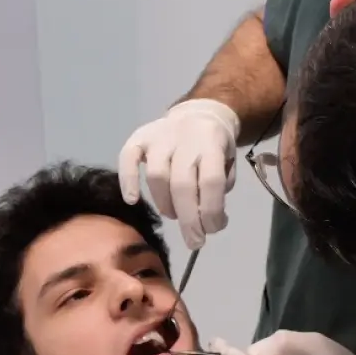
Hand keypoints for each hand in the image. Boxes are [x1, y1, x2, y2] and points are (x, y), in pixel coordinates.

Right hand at [117, 99, 240, 249]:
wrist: (200, 114)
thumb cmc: (213, 148)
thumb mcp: (228, 163)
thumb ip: (220, 188)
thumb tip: (208, 220)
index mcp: (212, 144)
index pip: (211, 182)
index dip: (211, 211)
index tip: (211, 230)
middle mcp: (185, 138)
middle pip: (182, 184)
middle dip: (189, 219)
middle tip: (194, 240)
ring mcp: (160, 137)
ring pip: (157, 176)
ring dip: (165, 204)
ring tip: (173, 216)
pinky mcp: (139, 136)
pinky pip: (128, 158)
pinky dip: (128, 180)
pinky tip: (133, 200)